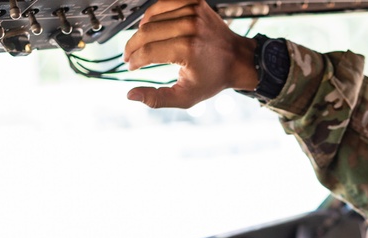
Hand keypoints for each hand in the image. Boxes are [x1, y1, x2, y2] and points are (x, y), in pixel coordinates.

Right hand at [123, 0, 258, 108]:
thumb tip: (131, 95)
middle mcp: (190, 27)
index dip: (134, 60)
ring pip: (151, 17)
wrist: (237, 59)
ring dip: (141, 32)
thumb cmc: (213, 79)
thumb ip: (157, 99)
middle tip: (130, 56)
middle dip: (132, 46)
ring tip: (141, 44)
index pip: (147, 51)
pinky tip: (152, 27)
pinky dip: (153, 15)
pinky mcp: (194, 2)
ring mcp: (193, 11)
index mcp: (187, 50)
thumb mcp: (186, 97)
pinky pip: (162, 4)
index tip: (131, 66)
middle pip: (145, 32)